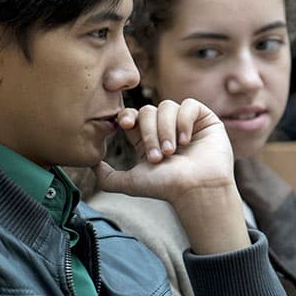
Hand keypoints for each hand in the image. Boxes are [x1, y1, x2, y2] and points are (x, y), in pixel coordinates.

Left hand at [94, 99, 248, 254]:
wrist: (196, 190)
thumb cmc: (166, 188)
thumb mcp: (130, 183)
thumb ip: (107, 177)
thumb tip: (91, 163)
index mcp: (147, 139)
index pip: (133, 116)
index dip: (127, 116)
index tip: (124, 124)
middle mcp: (165, 129)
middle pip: (147, 111)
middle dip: (148, 133)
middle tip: (157, 157)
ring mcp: (185, 122)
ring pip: (166, 107)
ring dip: (166, 129)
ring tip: (172, 152)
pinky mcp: (204, 118)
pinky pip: (188, 105)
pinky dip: (184, 121)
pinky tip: (187, 140)